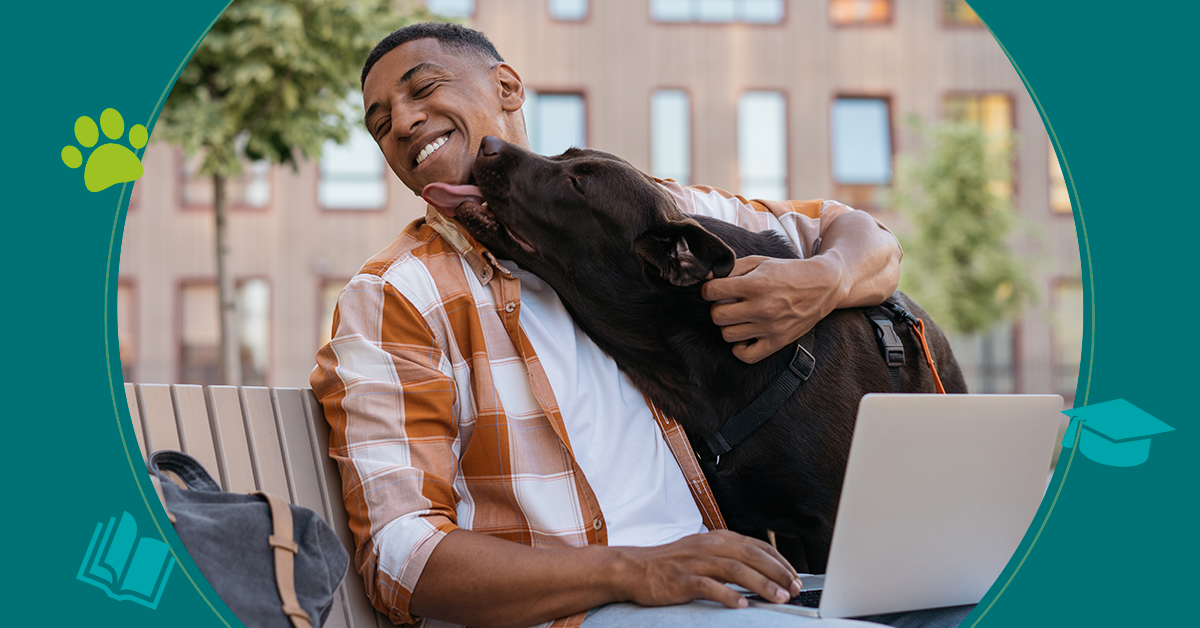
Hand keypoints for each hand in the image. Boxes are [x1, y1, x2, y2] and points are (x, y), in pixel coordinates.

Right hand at [612, 530, 800, 608]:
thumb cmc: (671, 564)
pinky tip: (742, 606)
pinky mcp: (682, 579)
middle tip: (794, 589)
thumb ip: (730, 558)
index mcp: (718, 538)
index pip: (757, 546)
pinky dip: (728, 595)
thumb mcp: (704, 553)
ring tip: (778, 598)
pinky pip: (709, 586)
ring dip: (761, 585)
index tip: (796, 578)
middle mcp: (709, 546)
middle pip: (752, 555)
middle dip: (778, 573)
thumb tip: (763, 573)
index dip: (780, 562)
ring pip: (736, 569)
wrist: (634, 568)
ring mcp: (695, 562)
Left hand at [702, 255, 845, 363]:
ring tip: (739, 317)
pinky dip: (740, 348)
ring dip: (729, 325)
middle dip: (717, 308)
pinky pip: (746, 355)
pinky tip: (745, 335)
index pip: (712, 292)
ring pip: (727, 335)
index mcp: (757, 284)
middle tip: (728, 304)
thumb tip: (705, 278)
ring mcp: (770, 328)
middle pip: (717, 316)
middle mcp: (762, 308)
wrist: (823, 286)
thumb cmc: (788, 272)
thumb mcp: (760, 262)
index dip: (708, 290)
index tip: (714, 290)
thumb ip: (731, 269)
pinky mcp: (777, 342)